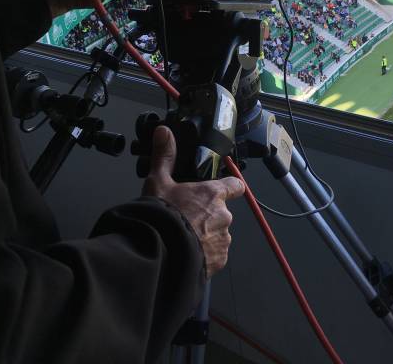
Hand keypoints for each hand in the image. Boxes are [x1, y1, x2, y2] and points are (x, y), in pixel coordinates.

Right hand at [142, 127, 244, 277]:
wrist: (159, 253)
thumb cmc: (161, 217)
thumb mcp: (158, 182)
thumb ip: (164, 157)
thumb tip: (163, 132)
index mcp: (213, 194)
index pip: (234, 185)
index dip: (229, 186)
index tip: (222, 188)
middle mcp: (224, 216)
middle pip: (220, 212)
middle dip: (207, 216)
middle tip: (186, 218)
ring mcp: (223, 239)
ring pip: (218, 234)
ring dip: (206, 236)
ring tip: (183, 237)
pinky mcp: (219, 260)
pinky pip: (215, 254)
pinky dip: (205, 254)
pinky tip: (187, 252)